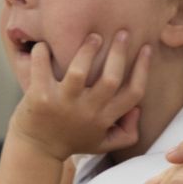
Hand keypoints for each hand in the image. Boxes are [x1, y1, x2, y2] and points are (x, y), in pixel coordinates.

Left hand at [9, 31, 150, 160]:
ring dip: (87, 50)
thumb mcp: (103, 143)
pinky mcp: (39, 96)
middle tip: (122, 33)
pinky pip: (41, 68)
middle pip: (111, 78)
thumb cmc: (72, 141)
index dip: (143, 69)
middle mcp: (86, 111)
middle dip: (119, 52)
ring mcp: (62, 103)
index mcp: (104, 118)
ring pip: (79, 72)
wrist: (36, 150)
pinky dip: (41, 53)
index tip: (146, 48)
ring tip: (93, 36)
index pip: (133, 93)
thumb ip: (126, 133)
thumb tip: (137, 109)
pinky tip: (44, 44)